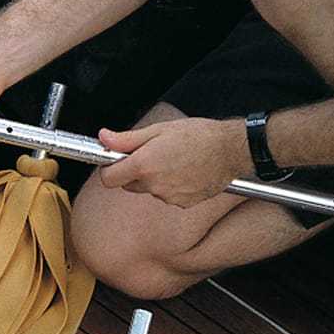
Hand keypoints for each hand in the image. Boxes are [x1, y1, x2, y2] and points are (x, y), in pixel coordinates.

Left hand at [97, 118, 249, 206]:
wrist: (231, 149)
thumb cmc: (198, 135)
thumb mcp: (159, 130)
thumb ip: (127, 139)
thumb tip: (103, 138)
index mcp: (144, 164)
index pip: (108, 179)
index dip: (109, 169)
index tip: (115, 161)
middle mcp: (154, 185)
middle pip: (128, 185)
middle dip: (134, 172)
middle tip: (152, 154)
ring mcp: (168, 197)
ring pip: (150, 190)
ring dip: (155, 178)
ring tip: (174, 160)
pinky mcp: (182, 204)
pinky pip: (167, 196)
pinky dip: (172, 186)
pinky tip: (185, 171)